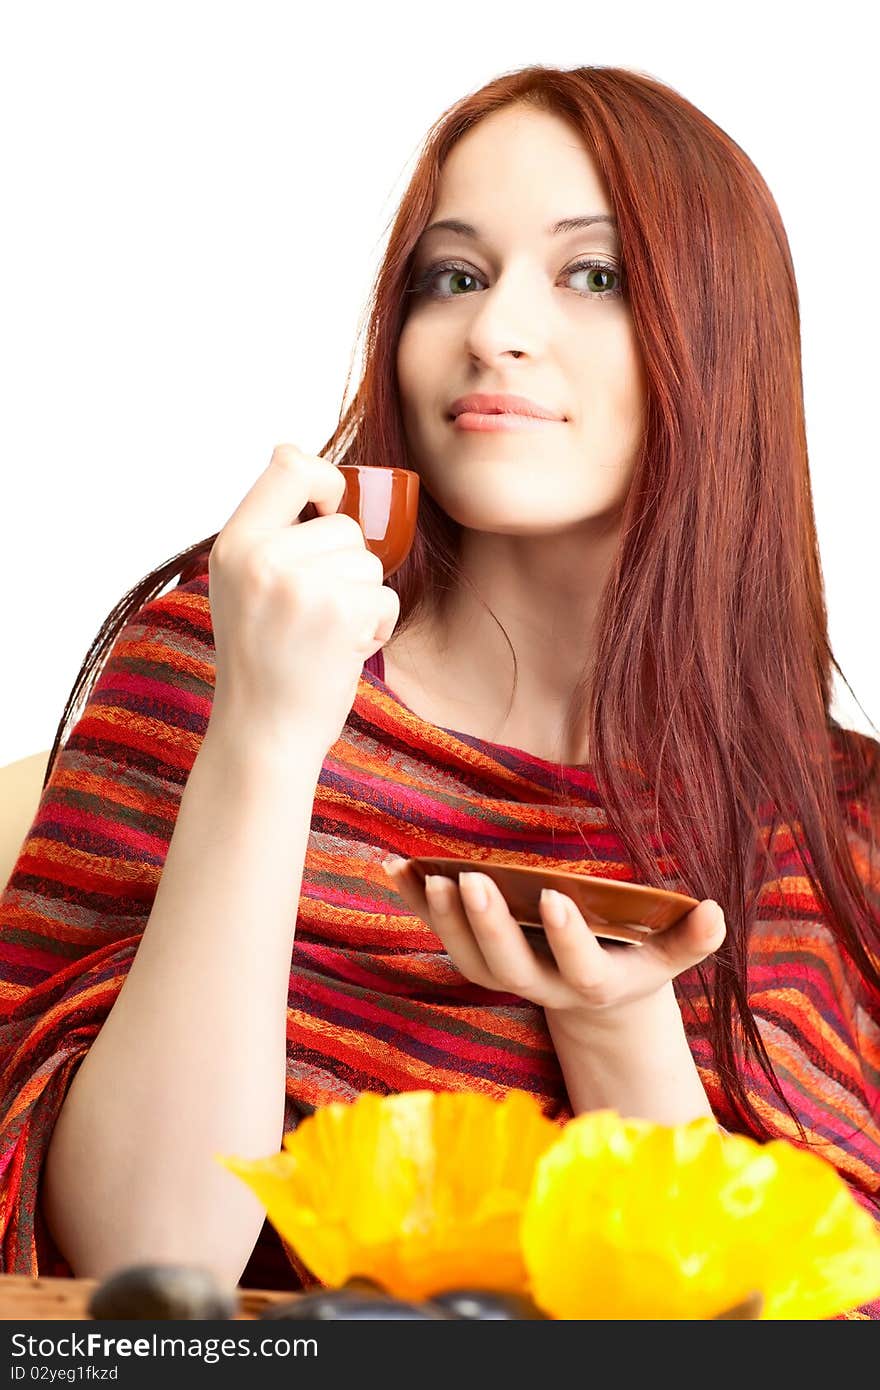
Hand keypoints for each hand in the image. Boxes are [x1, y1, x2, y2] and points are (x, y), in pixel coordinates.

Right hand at [209, 445, 399, 754]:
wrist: (263, 733)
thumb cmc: (263, 662)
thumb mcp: (242, 586)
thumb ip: (270, 533)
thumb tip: (306, 462)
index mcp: (234, 545)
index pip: (288, 465)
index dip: (324, 477)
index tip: (331, 505)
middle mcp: (261, 558)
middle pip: (344, 525)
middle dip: (346, 567)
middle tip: (314, 615)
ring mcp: (299, 584)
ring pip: (368, 562)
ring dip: (362, 600)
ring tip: (324, 636)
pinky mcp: (338, 612)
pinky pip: (384, 597)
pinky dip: (376, 627)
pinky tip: (342, 651)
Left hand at [382, 859, 724, 1021]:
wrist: (595, 1004)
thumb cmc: (635, 962)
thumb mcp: (667, 956)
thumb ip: (689, 939)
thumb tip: (716, 912)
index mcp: (592, 986)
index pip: (578, 969)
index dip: (565, 939)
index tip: (553, 897)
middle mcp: (542, 988)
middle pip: (509, 969)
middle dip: (489, 926)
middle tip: (472, 881)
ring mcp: (506, 975)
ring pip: (468, 959)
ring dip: (445, 919)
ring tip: (429, 876)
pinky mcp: (476, 957)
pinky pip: (441, 934)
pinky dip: (414, 902)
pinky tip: (390, 865)